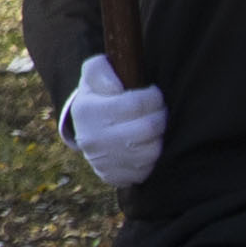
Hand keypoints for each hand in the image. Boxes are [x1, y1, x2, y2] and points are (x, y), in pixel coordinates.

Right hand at [61, 62, 164, 191]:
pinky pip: (145, 170)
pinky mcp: (113, 177)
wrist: (85, 130)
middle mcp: (93, 139)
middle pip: (147, 128)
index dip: (153, 97)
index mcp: (88, 110)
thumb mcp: (93, 75)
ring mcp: (102, 161)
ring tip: (154, 126)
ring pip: (150, 151)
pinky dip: (151, 157)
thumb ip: (100, 69)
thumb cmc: (97, 97)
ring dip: (159, 136)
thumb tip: (114, 88)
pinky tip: (147, 144)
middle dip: (160, 116)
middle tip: (159, 110)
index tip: (153, 94)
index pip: (135, 104)